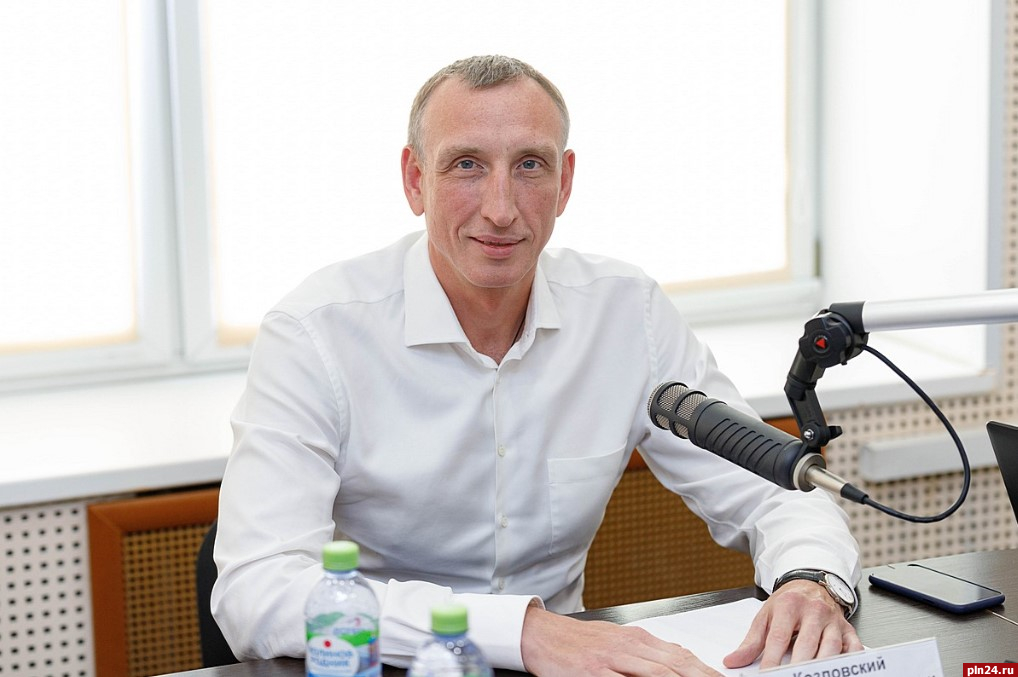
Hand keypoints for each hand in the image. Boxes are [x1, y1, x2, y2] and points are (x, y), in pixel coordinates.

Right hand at [521, 605, 723, 675]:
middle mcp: (629, 646)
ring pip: (657, 673)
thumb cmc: (579, 641)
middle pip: (675, 665)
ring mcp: (612, 660)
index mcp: (637, 638)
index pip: (681, 655)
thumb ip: (645, 652)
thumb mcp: (617, 640)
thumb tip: (676, 660)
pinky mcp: (594, 672)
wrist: (542, 635)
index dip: (704, 670)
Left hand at [723, 580, 863, 669]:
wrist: (810, 584)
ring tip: (812, 676)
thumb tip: (732, 661)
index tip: (767, 674)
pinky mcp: (847, 629)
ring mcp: (832, 620)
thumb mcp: (766, 615)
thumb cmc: (787, 602)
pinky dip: (850, 659)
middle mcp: (813, 611)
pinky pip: (853, 646)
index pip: (779, 637)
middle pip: (806, 643)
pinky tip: (841, 669)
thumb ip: (751, 641)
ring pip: (830, 646)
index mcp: (788, 605)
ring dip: (822, 665)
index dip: (773, 659)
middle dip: (798, 665)